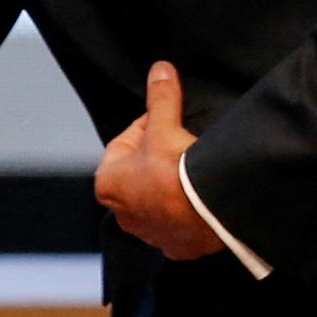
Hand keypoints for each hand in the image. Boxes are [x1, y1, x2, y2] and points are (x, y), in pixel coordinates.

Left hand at [94, 62, 221, 261]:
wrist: (209, 212)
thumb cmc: (175, 172)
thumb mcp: (165, 126)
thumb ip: (160, 97)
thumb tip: (159, 69)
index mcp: (107, 183)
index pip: (127, 142)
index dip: (150, 126)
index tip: (170, 121)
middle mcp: (122, 214)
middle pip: (142, 173)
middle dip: (160, 158)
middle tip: (185, 146)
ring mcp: (150, 234)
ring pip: (161, 201)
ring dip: (173, 188)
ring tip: (196, 172)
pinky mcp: (177, 246)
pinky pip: (182, 225)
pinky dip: (190, 213)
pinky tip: (202, 200)